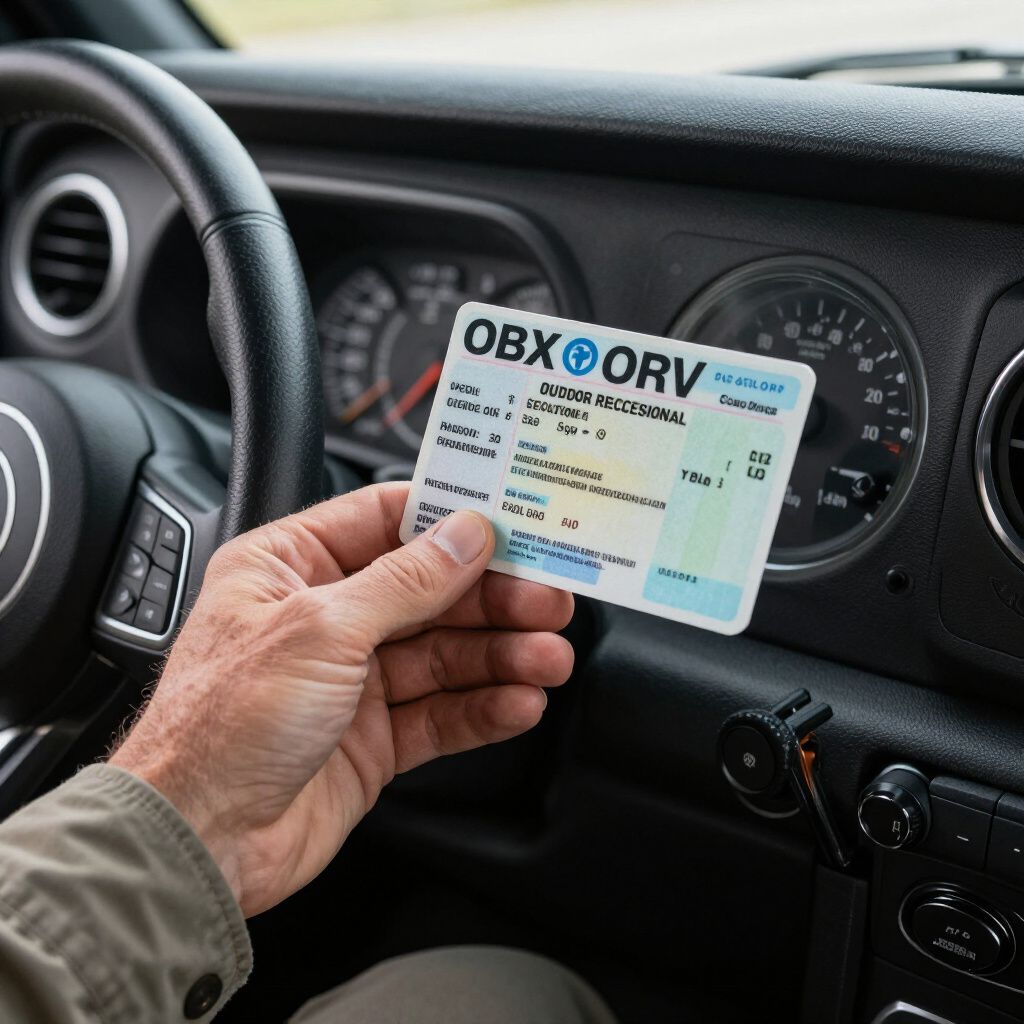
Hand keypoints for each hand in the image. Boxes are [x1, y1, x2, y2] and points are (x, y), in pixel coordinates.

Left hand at [109, 483, 573, 916]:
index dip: (449, 520)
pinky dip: (482, 708)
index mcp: (290, 568)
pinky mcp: (372, 738)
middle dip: (492, 598)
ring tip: (549, 658)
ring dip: (501, 655)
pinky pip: (440, 713)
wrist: (198, 842)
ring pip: (443, 655)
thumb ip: (405, 582)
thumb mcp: (321, 630)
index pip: (384, 521)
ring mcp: (351, 681)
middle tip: (549, 601)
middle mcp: (324, 618)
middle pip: (428, 592)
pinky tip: (519, 702)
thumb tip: (464, 536)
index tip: (509, 522)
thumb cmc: (220, 726)